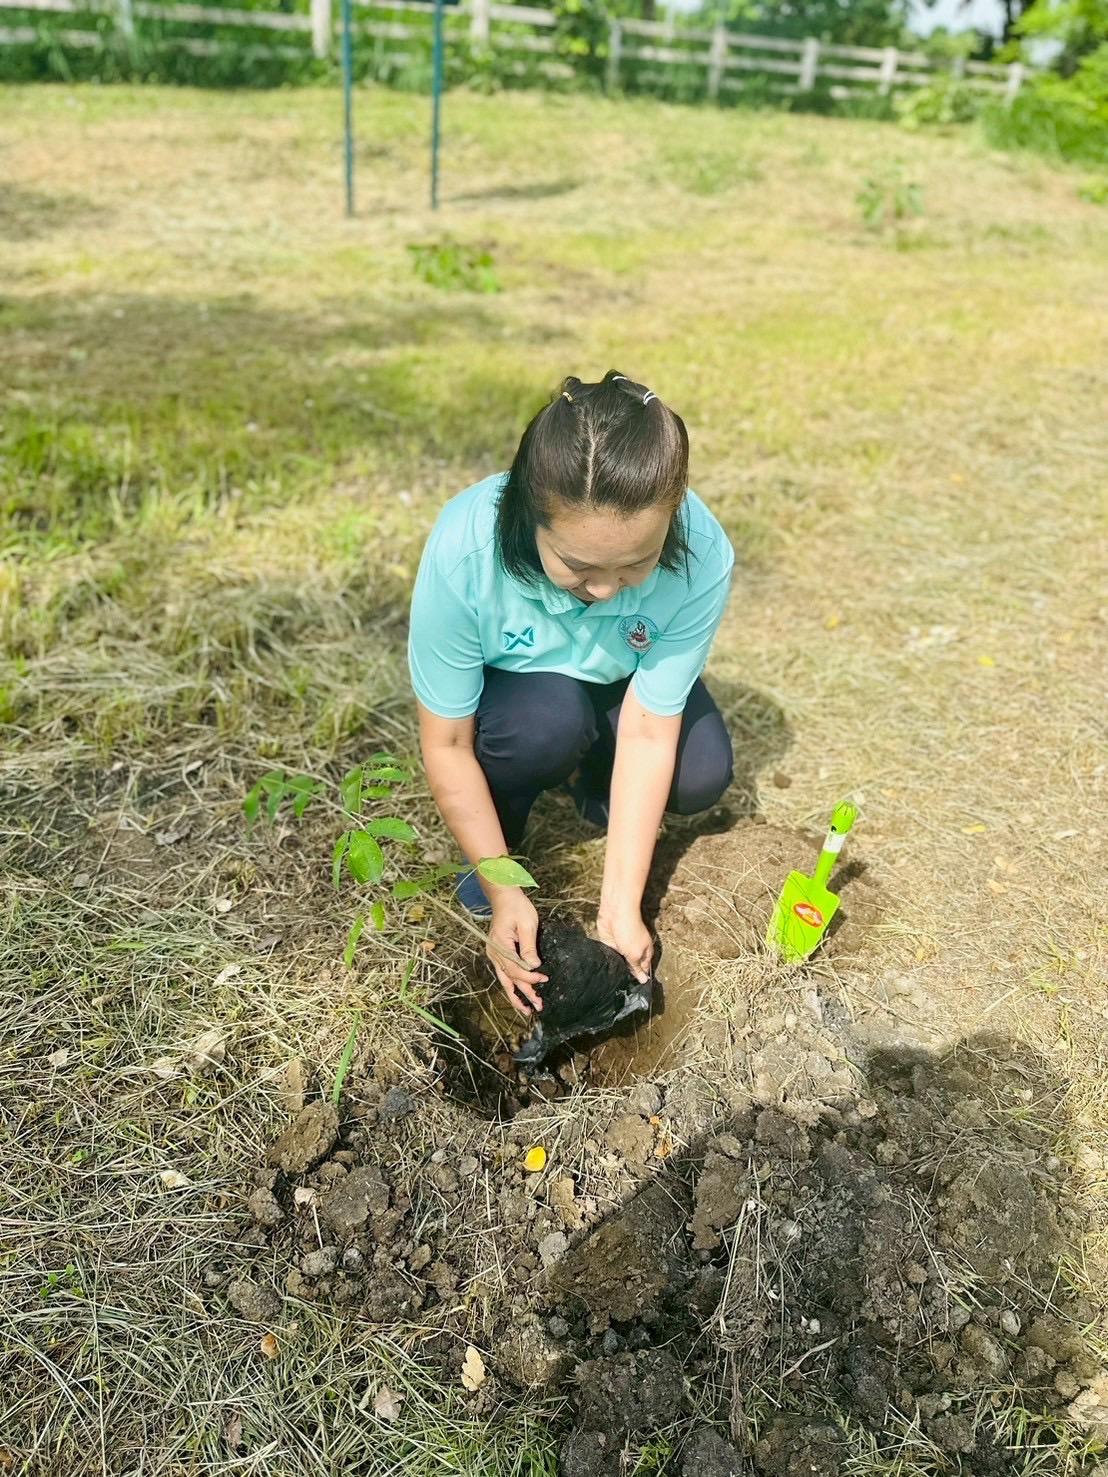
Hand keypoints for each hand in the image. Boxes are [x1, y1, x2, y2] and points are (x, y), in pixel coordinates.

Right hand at [486, 890, 547, 1015]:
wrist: (503, 897)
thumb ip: (529, 947)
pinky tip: (519, 995)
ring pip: (505, 980)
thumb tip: (534, 966)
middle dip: (524, 994)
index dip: (530, 978)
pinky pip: (504, 974)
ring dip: (516, 995)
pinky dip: (512, 985)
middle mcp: (494, 953)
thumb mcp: (527, 924)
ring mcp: (494, 954)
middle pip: (509, 979)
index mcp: (500, 946)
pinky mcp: (498, 953)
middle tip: (539, 1006)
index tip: (544, 980)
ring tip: (526, 1009)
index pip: (515, 969)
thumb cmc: (517, 907)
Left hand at [596, 905, 652, 984]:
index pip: (644, 969)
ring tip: (614, 982)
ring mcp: (621, 948)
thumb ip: (637, 967)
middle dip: (628, 975)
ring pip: (619, 963)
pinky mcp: (609, 944)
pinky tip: (605, 971)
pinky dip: (608, 961)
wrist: (615, 913)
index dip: (640, 978)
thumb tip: (644, 980)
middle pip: (631, 967)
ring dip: (617, 969)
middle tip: (623, 988)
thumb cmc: (630, 930)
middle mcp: (633, 951)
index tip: (636, 991)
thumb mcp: (635, 954)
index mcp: (644, 953)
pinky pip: (609, 956)